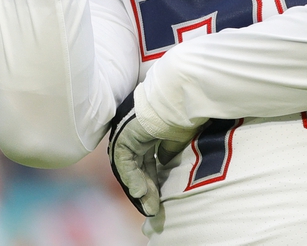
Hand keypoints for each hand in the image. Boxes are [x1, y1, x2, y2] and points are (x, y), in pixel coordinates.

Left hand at [107, 90, 195, 216]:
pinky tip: (140, 193)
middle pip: (138, 167)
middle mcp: (135, 133)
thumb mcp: (178, 138)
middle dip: (147, 189)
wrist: (179, 98)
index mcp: (148, 132)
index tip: (159, 199)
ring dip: (140, 188)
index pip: (147, 161)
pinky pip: (124, 162)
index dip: (153, 181)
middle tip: (154, 208)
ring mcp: (127, 134)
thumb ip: (169, 151)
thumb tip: (165, 162)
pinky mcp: (123, 137)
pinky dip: (132, 178)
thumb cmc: (183, 114)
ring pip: (130, 168)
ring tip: (149, 206)